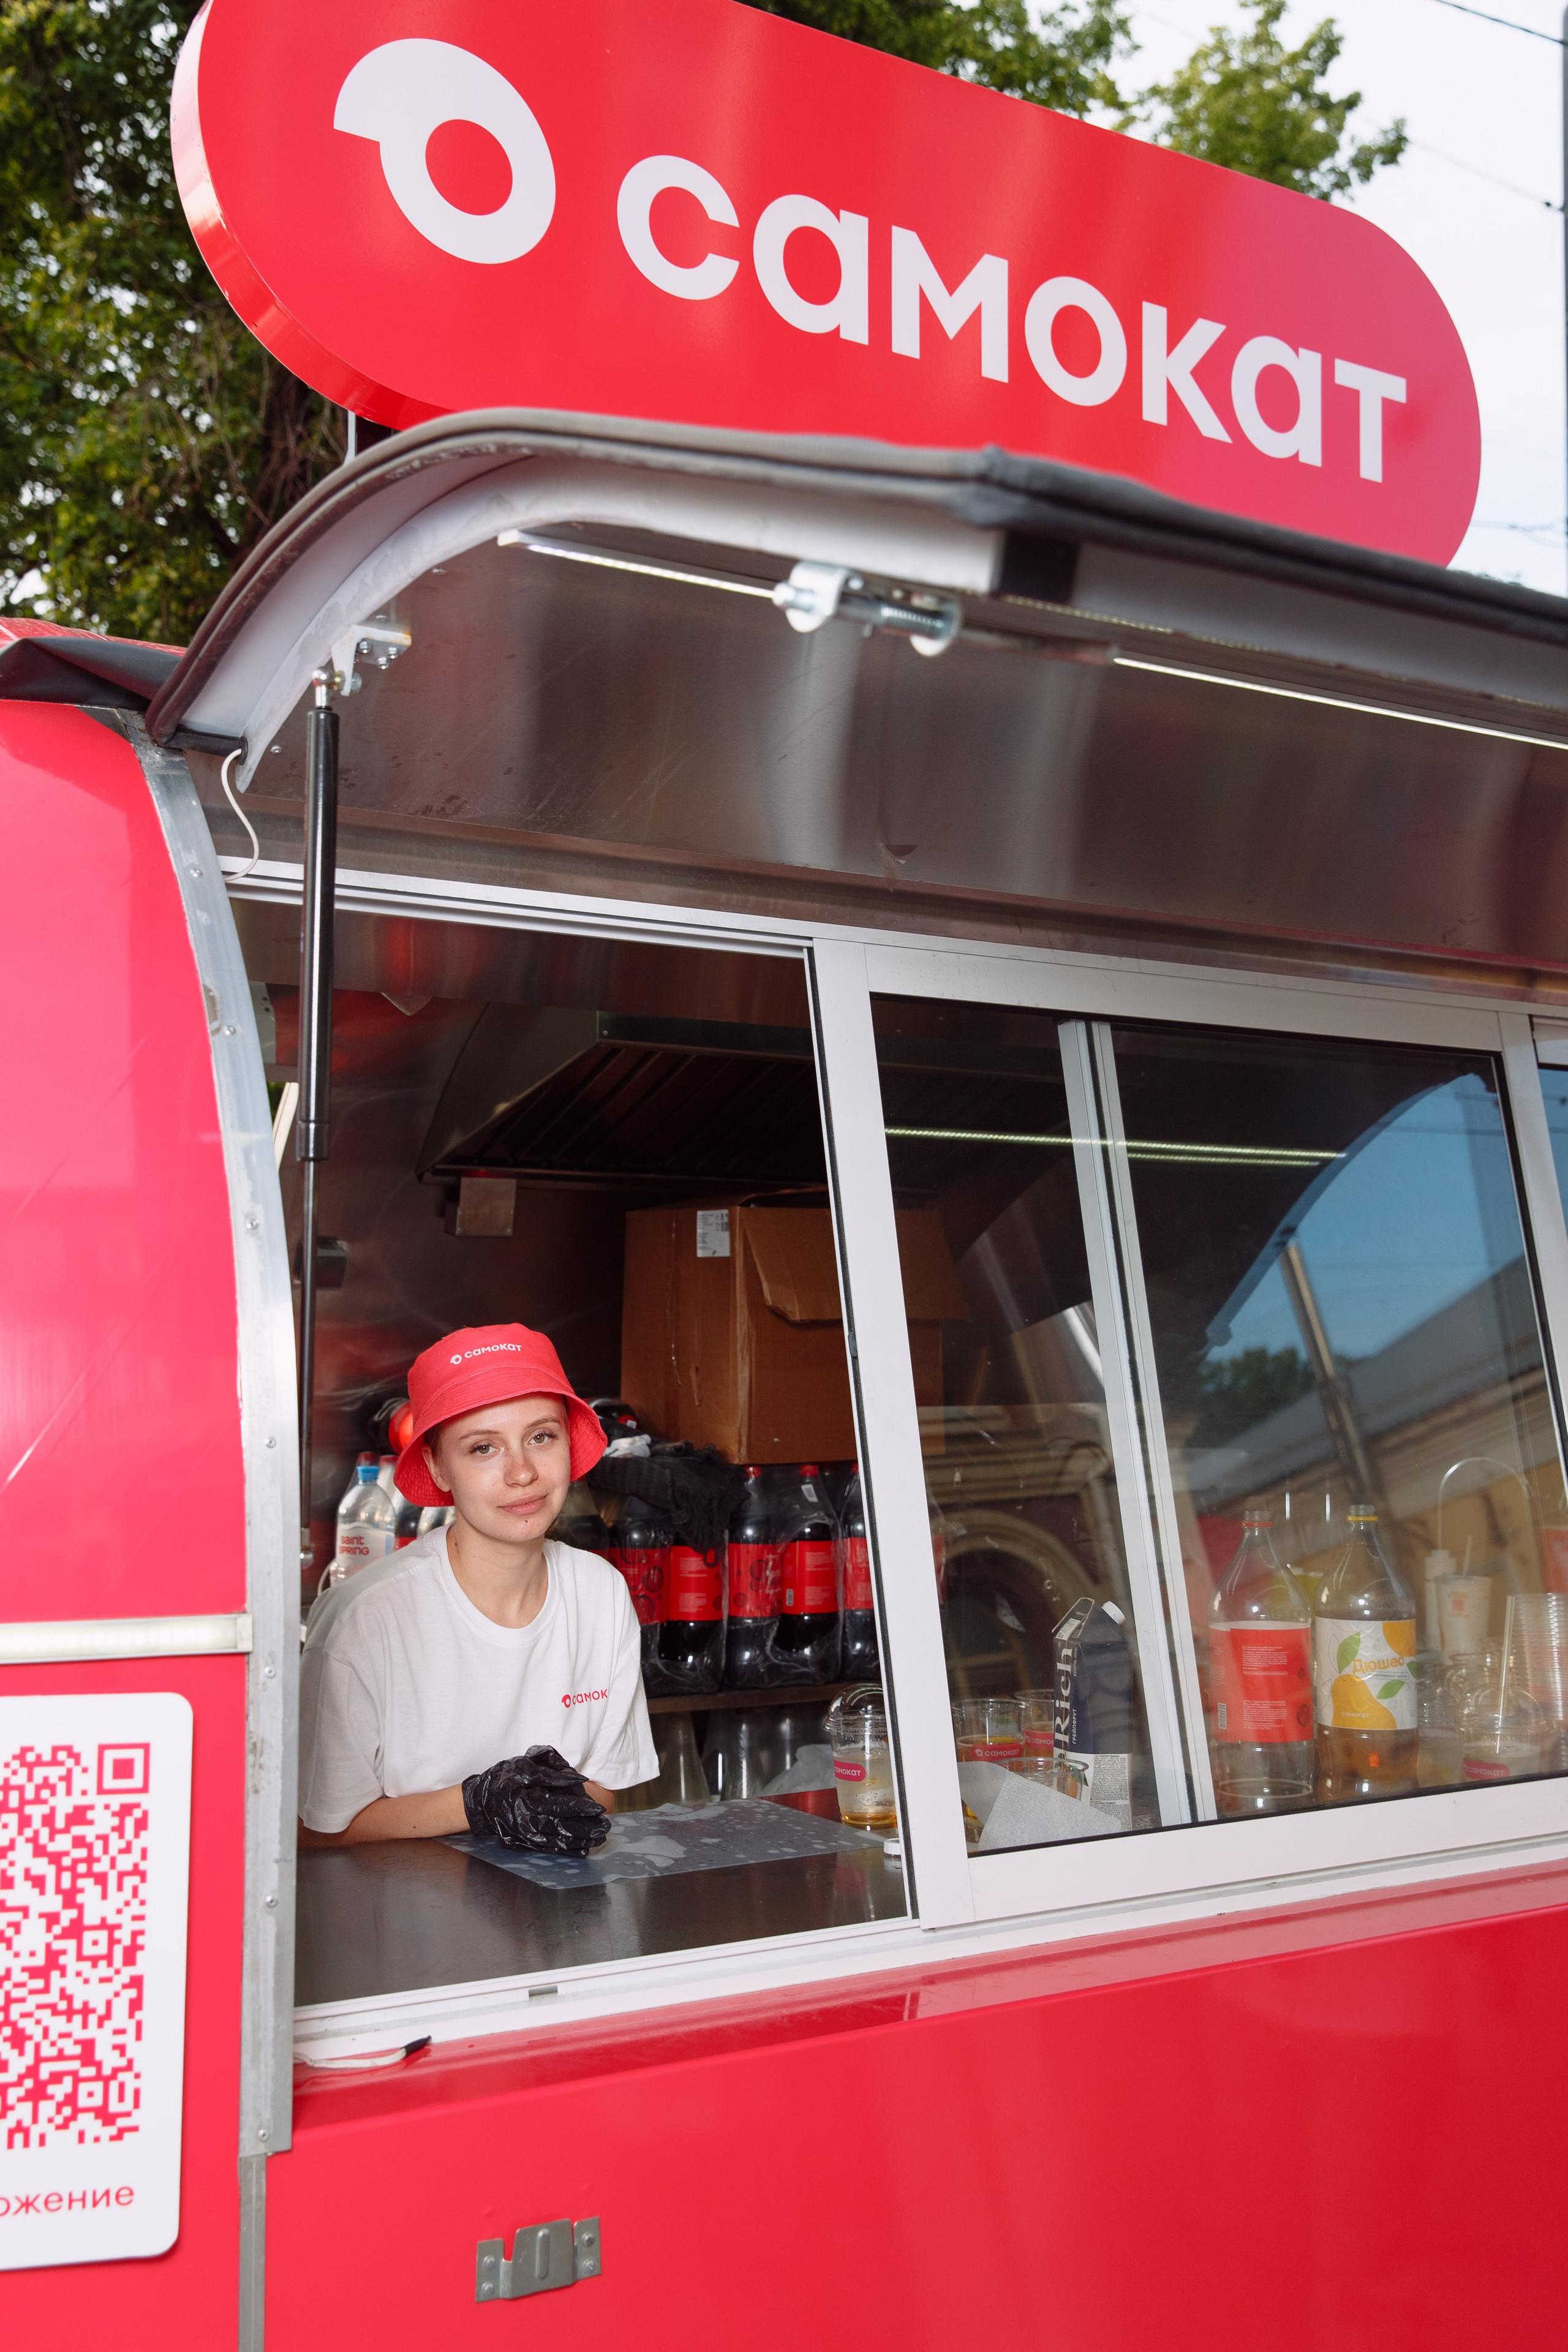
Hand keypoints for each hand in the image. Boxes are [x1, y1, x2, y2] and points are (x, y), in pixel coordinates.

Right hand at [462, 1745, 610, 1854]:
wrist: (480, 1803)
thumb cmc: (504, 1779)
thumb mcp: (525, 1767)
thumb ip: (552, 1772)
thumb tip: (577, 1778)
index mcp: (530, 1800)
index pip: (562, 1805)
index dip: (582, 1807)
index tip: (599, 1808)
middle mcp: (530, 1822)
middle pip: (565, 1826)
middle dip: (588, 1827)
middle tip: (606, 1827)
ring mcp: (529, 1836)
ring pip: (561, 1841)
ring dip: (583, 1841)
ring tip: (601, 1838)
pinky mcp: (527, 1843)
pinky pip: (551, 1849)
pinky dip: (569, 1850)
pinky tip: (584, 1850)